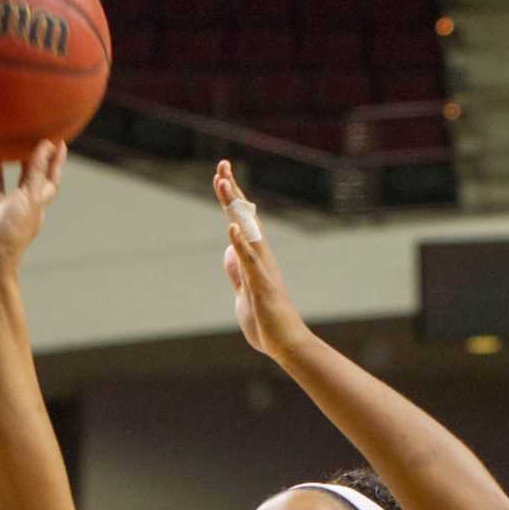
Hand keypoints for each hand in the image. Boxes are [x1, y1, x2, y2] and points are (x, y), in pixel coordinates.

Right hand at [0, 140, 66, 272]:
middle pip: (22, 176)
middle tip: (24, 133)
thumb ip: (38, 171)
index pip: (48, 179)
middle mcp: (12, 204)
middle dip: (25, 158)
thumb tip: (49, 145)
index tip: (58, 140)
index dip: (54, 162)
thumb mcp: (30, 198)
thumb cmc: (10, 234)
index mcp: (32, 205)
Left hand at [216, 162, 308, 358]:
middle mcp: (261, 257)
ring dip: (234, 208)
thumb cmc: (267, 321)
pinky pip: (249, 261)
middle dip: (232, 192)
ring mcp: (262, 269)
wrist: (286, 344)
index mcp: (255, 258)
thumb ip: (237, 272)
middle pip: (244, 218)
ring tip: (224, 185)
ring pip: (247, 231)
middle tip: (222, 165)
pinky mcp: (261, 285)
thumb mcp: (244, 293)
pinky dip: (240, 243)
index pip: (240, 221)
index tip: (222, 175)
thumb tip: (229, 253)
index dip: (231, 199)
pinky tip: (231, 227)